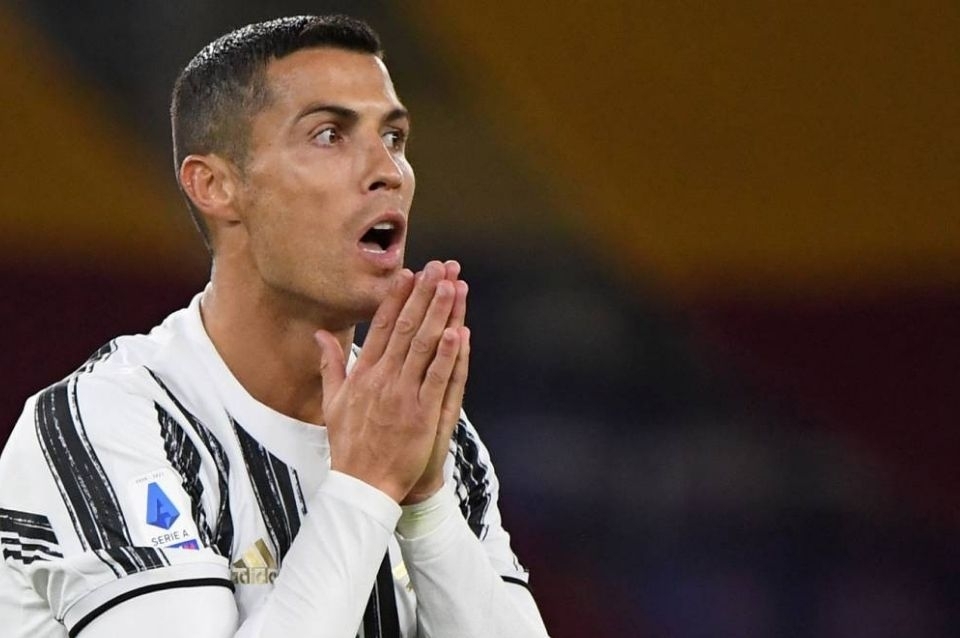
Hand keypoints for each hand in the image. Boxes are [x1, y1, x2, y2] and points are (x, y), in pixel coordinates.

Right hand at [314, 261, 466, 503]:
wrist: (362, 486)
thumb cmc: (349, 445)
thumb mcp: (331, 402)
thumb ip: (329, 365)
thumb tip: (319, 335)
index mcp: (362, 374)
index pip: (380, 326)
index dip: (397, 297)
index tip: (410, 272)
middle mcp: (381, 380)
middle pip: (405, 328)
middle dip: (425, 295)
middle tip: (441, 267)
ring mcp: (402, 396)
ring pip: (424, 347)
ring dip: (439, 314)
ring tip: (453, 286)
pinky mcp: (421, 415)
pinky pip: (437, 379)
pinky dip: (447, 355)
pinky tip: (458, 332)